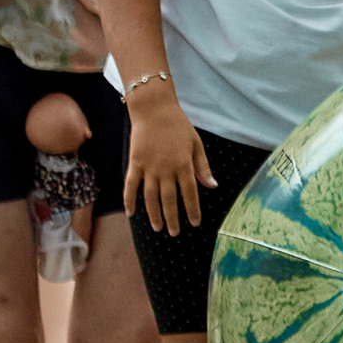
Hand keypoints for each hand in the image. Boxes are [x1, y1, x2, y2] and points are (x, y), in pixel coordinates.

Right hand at [123, 89, 214, 234]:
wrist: (154, 110)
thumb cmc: (178, 126)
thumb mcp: (196, 144)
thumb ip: (203, 167)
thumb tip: (212, 186)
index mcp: (184, 165)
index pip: (190, 193)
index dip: (192, 210)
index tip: (194, 223)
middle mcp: (166, 169)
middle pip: (169, 200)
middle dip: (173, 218)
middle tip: (175, 233)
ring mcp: (148, 167)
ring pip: (150, 197)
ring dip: (154, 214)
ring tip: (158, 228)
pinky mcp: (134, 163)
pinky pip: (130, 185)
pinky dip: (130, 200)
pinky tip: (131, 213)